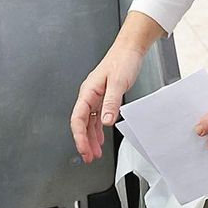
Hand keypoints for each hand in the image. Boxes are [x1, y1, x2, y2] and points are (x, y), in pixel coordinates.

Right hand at [71, 42, 143, 163]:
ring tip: (94, 153)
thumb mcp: (118, 83)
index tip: (84, 150)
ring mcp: (96, 97)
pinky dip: (98, 130)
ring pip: (89, 122)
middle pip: (81, 123)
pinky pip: (97, 117)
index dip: (79, 136)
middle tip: (88, 157)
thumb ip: (111, 103)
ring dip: (91, 138)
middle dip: (84, 142)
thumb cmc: (122, 60)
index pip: (78, 118)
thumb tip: (105, 122)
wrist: (129, 49)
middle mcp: (89, 95)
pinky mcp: (104, 97)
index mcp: (88, 92)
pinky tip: (101, 139)